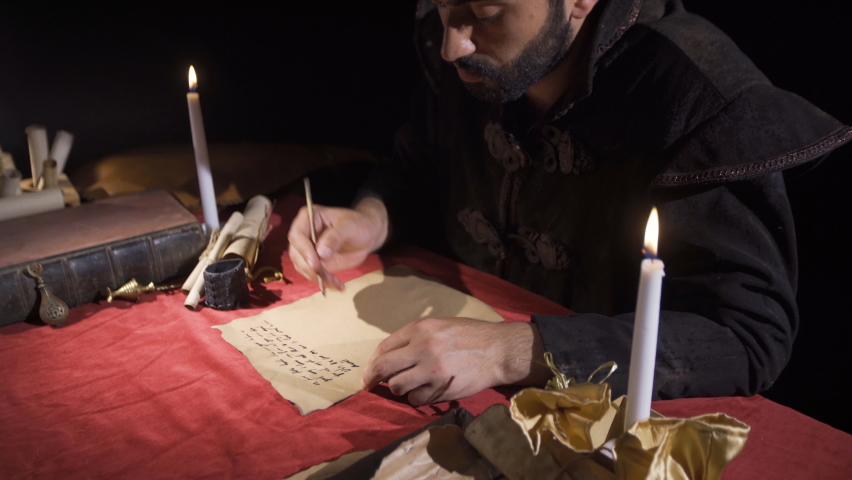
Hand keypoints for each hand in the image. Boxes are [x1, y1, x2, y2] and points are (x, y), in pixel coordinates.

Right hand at [288, 197, 388, 289]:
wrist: (366, 235)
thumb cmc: (358, 225)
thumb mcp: (349, 228)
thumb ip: (335, 237)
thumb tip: (320, 253)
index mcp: (308, 217)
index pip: (297, 235)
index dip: (304, 251)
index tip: (316, 265)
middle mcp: (303, 233)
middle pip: (296, 254)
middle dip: (310, 268)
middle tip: (327, 278)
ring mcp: (306, 248)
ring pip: (302, 266)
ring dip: (317, 277)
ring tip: (337, 282)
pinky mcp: (313, 261)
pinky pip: (311, 274)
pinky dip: (323, 281)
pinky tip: (338, 285)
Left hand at [361, 318, 549, 405]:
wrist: (498, 350)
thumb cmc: (469, 335)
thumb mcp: (439, 326)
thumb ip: (414, 338)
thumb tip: (389, 357)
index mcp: (421, 328)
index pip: (384, 347)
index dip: (372, 363)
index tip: (368, 372)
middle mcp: (423, 347)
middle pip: (384, 368)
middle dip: (372, 379)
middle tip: (368, 386)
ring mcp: (432, 370)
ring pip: (397, 387)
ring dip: (399, 389)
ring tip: (408, 386)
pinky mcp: (442, 388)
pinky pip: (417, 399)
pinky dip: (417, 398)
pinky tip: (426, 391)